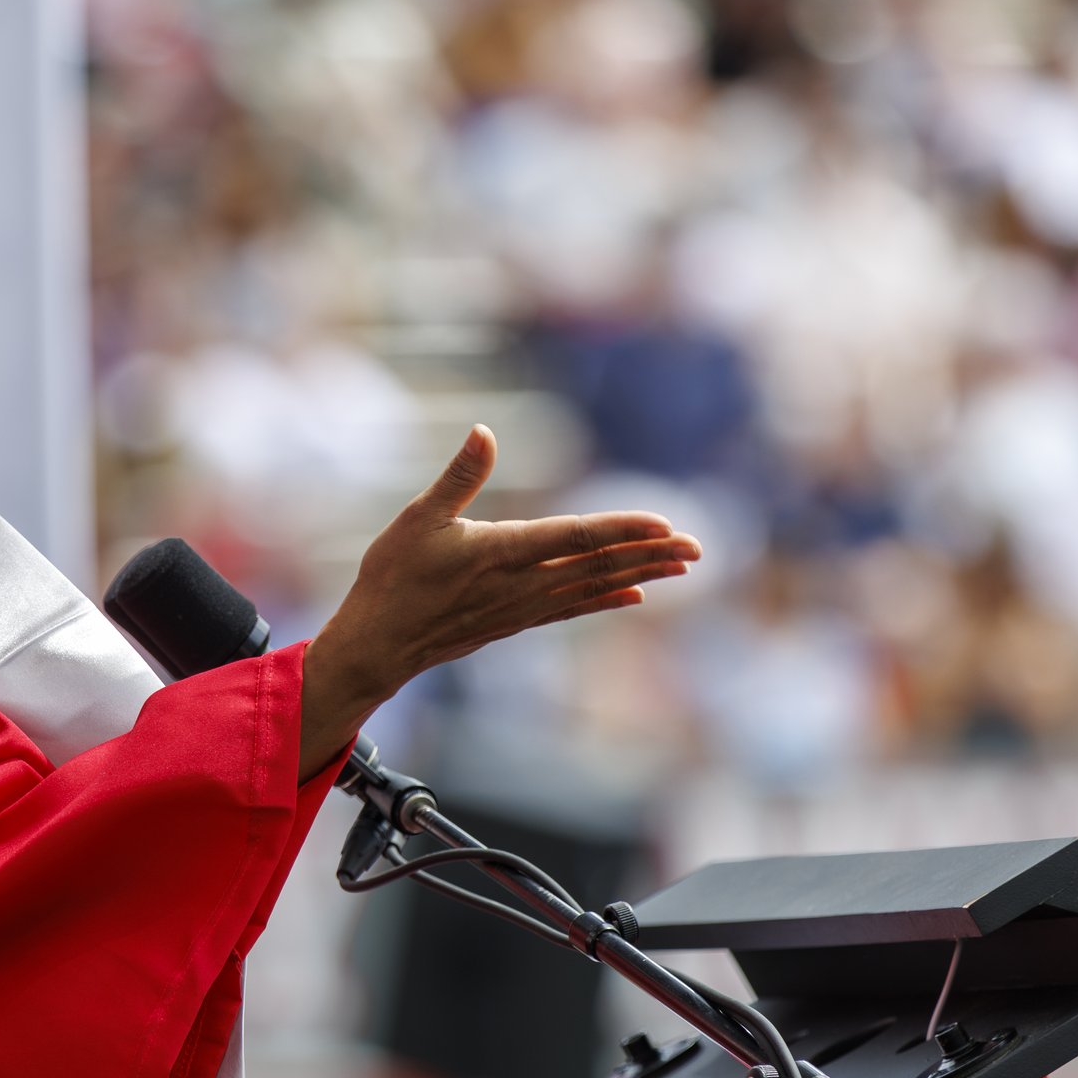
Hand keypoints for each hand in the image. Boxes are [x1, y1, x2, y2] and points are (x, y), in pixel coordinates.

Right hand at [297, 425, 700, 776]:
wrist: (379, 646)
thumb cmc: (392, 578)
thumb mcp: (417, 517)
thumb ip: (458, 476)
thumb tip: (483, 431)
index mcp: (502, 552)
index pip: (576, 537)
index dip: (623, 528)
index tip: (665, 523)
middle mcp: (521, 583)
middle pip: (598, 565)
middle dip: (652, 554)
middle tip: (699, 546)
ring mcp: (522, 607)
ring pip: (594, 586)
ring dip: (641, 574)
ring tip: (682, 566)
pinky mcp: (515, 621)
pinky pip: (572, 608)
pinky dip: (606, 599)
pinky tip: (634, 595)